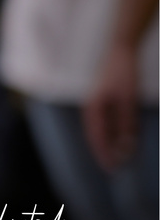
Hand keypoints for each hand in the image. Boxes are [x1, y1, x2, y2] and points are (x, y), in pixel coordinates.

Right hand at [83, 42, 140, 169]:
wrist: (121, 50)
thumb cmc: (124, 74)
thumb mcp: (129, 101)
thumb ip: (127, 124)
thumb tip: (126, 147)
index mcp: (94, 108)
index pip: (97, 137)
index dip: (103, 154)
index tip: (111, 169)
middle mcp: (92, 107)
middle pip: (96, 135)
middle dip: (104, 151)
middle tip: (114, 168)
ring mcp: (97, 102)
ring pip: (100, 128)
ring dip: (108, 142)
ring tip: (117, 156)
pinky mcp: (104, 98)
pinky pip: (105, 121)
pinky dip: (111, 132)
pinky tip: (119, 137)